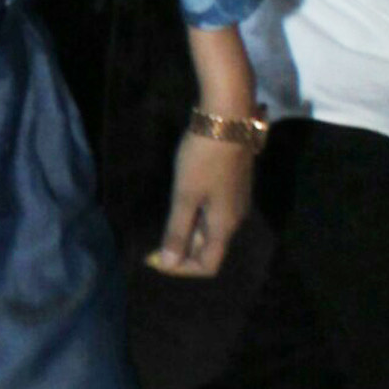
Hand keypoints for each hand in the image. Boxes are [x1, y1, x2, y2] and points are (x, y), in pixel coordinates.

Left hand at [147, 131, 253, 277]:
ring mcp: (236, 201)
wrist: (228, 119)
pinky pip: (213, 214)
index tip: (154, 257)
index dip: (181, 268)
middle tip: (153, 244)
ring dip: (187, 235)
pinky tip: (180, 206)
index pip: (208, 265)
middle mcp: (235, 218)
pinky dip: (195, 218)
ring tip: (163, 226)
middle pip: (210, 249)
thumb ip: (177, 231)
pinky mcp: (232, 185)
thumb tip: (169, 263)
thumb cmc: (204, 159)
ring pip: (211, 231)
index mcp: (225, 226)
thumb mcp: (185, 196)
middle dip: (182, 252)